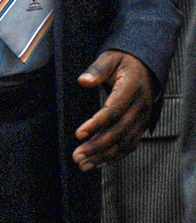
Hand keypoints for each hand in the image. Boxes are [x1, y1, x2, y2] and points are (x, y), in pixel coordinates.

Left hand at [75, 50, 155, 170]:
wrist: (146, 65)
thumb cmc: (123, 61)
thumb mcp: (110, 58)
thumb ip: (97, 69)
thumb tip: (83, 81)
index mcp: (131, 89)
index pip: (113, 111)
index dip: (96, 124)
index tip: (78, 134)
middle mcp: (140, 107)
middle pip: (118, 131)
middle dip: (97, 146)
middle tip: (77, 156)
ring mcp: (143, 118)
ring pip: (125, 142)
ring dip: (104, 155)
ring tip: (83, 164)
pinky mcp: (141, 125)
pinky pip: (131, 144)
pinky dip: (116, 156)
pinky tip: (99, 162)